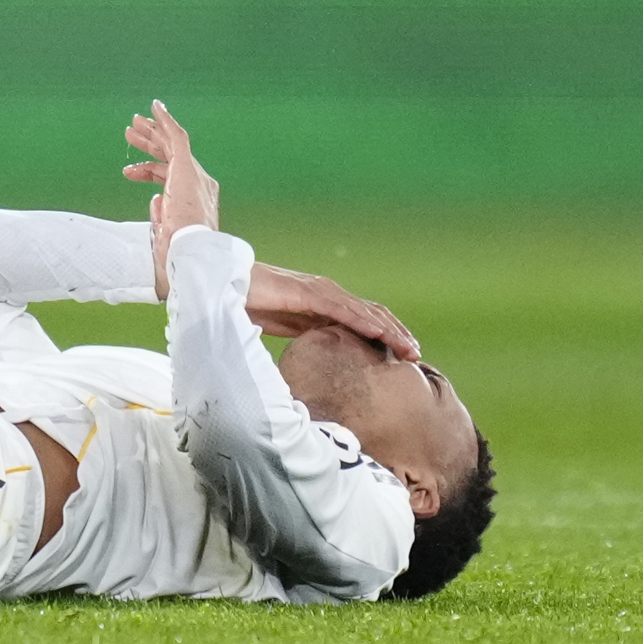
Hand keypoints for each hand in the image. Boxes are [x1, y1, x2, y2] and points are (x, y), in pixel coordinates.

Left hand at [123, 100, 218, 296]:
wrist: (192, 250)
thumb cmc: (180, 249)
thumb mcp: (165, 232)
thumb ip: (161, 214)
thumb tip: (155, 199)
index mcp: (193, 198)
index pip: (169, 176)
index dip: (148, 170)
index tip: (128, 172)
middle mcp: (199, 182)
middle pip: (170, 157)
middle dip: (150, 144)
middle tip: (132, 134)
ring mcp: (194, 174)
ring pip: (171, 144)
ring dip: (152, 132)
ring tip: (133, 124)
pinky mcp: (187, 168)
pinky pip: (177, 137)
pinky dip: (166, 120)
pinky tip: (155, 107)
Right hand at [246, 262, 421, 360]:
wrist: (226, 284)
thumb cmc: (251, 303)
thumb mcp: (287, 327)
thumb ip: (306, 337)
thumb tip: (320, 359)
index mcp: (325, 303)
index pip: (366, 319)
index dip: (389, 336)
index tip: (405, 357)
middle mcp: (328, 293)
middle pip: (373, 314)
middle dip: (398, 335)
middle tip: (416, 357)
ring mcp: (319, 291)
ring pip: (364, 312)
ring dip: (390, 331)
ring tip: (408, 349)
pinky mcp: (306, 292)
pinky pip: (341, 309)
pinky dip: (363, 321)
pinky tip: (380, 334)